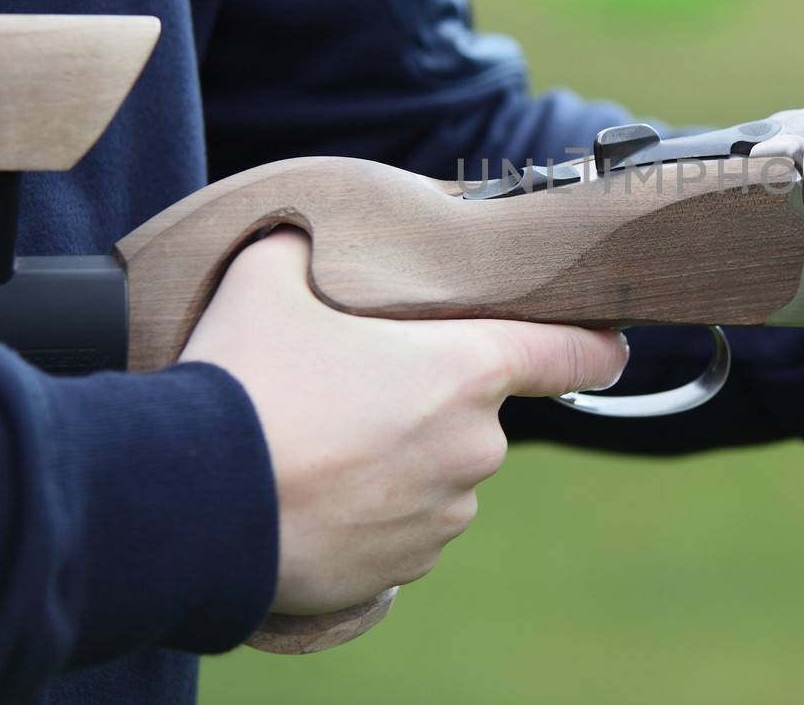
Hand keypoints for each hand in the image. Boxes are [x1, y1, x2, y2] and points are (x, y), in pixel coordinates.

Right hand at [182, 228, 626, 612]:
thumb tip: (296, 235)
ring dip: (400, 458)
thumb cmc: (244, 384)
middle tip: (354, 388)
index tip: (612, 341)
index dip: (595, 342)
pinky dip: (375, 512)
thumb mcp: (268, 279)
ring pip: (439, 472)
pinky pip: (406, 528)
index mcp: (468, 370)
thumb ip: (304, 248)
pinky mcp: (404, 569)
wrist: (191, 505)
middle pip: (477, 411)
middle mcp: (475, 447)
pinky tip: (318, 496)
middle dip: (429, 398)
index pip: (572, 353)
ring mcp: (443, 515)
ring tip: (322, 446)